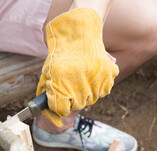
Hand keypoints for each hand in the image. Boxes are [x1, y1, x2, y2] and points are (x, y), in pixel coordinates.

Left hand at [36, 8, 118, 126]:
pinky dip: (98, 86)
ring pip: (92, 99)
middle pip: (77, 106)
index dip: (58, 107)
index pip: (62, 110)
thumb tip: (46, 111)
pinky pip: (103, 91)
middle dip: (72, 99)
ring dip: (86, 93)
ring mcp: (97, 82)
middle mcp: (80, 87)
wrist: (78, 33)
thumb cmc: (60, 55)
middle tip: (70, 85)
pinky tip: (91, 74)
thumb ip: (47, 93)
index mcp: (61, 87)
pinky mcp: (110, 75)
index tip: (59, 101)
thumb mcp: (47, 73)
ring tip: (81, 77)